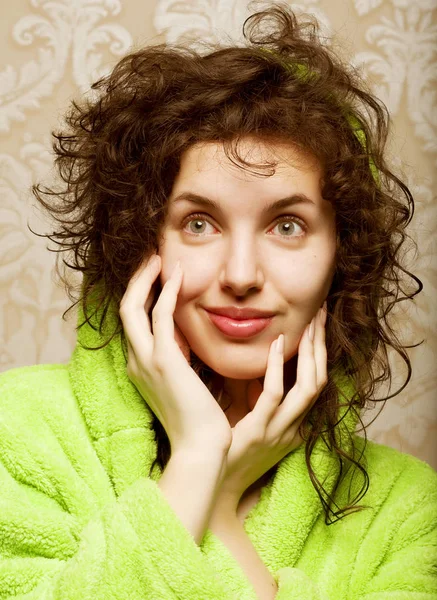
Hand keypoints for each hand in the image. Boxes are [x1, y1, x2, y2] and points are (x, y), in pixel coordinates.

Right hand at [119, 255, 231, 453]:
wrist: (201, 448)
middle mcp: (136, 361)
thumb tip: (188, 338)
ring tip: (158, 256)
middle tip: (151, 256)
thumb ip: (181, 359)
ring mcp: (146, 360)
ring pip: (133, 307)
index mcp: (141, 367)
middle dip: (137, 280)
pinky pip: (159, 315)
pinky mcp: (164, 360)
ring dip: (145, 278)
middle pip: (126, 309)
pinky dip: (166, 291)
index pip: (133, 322)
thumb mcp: (185, 382)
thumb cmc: (199, 419)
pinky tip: (179, 274)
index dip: (141, 295)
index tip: (156, 274)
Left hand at [214, 304, 327, 513]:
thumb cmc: (227, 450)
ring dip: (311, 352)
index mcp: (293, 424)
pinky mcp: (259, 431)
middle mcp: (294, 427)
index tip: (316, 323)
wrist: (212, 485)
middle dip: (322, 345)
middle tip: (321, 312)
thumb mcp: (249, 418)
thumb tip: (251, 360)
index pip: (316, 382)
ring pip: (309, 387)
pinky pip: (275, 396)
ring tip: (309, 323)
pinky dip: (279, 368)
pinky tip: (278, 344)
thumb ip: (254, 392)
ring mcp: (279, 430)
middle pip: (321, 380)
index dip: (320, 353)